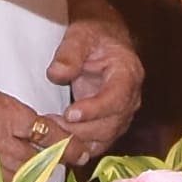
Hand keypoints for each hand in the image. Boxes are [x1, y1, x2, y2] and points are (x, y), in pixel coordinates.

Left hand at [38, 0, 145, 156]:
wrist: (103, 40)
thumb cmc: (93, 35)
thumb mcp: (80, 35)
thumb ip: (69, 53)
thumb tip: (56, 74)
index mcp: (128, 73)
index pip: (116, 98)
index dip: (94, 109)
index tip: (70, 112)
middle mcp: (130, 98)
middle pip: (111, 124)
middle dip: (81, 130)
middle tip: (52, 126)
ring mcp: (121, 113)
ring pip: (105, 138)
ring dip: (78, 141)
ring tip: (52, 134)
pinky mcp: (110, 123)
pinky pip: (98, 142)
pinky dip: (80, 146)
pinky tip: (59, 142)